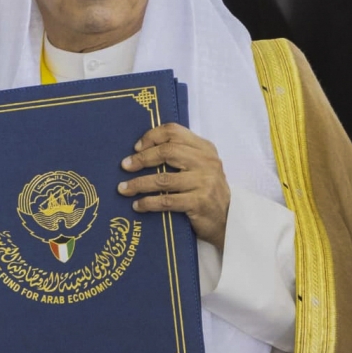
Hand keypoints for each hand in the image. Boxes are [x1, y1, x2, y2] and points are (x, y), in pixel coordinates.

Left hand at [116, 123, 229, 248]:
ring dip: (138, 184)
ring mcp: (204, 182)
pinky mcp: (200, 203)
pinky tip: (138, 206)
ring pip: (163, 179)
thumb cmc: (206, 191)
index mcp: (205, 148)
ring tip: (123, 189)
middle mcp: (206, 162)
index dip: (152, 137)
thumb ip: (180, 155)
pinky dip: (148, 203)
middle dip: (141, 159)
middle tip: (124, 166)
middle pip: (167, 152)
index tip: (136, 148)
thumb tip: (140, 151)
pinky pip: (166, 201)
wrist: (228, 220)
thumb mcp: (199, 166)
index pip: (174, 132)